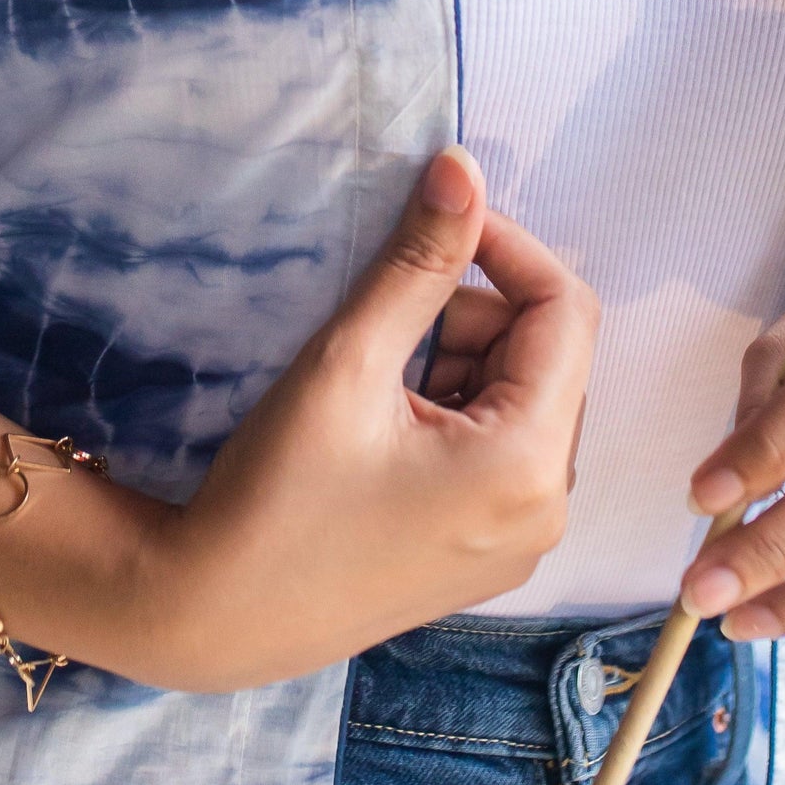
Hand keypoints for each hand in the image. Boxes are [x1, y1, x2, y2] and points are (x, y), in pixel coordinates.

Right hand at [157, 146, 595, 691]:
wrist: (218, 616)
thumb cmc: (276, 495)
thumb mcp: (348, 362)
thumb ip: (417, 262)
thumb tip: (463, 168)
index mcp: (530, 464)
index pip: (565, 310)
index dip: (505, 246)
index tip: (435, 221)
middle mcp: (549, 509)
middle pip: (547, 356)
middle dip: (472, 312)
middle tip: (381, 318)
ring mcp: (522, 540)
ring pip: (520, 400)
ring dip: (457, 361)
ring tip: (370, 383)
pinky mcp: (488, 554)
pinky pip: (500, 451)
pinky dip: (452, 412)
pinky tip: (379, 425)